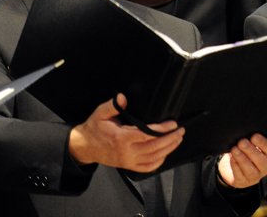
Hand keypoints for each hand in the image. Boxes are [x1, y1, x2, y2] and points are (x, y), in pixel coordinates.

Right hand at [68, 94, 182, 172]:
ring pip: (153, 158)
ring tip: (178, 139)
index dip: (162, 130)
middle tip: (181, 131)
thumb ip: (112, 105)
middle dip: (170, 139)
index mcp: (121, 138)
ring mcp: (128, 161)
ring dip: (168, 149)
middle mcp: (126, 151)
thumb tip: (122, 97)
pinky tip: (166, 153)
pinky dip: (158, 162)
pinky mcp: (128, 166)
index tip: (173, 124)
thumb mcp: (100, 114)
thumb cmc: (94, 129)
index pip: (147, 134)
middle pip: (154, 147)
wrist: (85, 147)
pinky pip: (146, 167)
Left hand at [216, 133, 266, 188]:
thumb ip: (252, 141)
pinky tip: (232, 158)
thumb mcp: (251, 145)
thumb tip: (247, 132)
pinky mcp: (243, 182)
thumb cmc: (246, 152)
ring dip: (242, 158)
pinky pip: (240, 175)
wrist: (233, 167)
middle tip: (242, 142)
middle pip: (260, 160)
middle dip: (250, 150)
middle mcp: (265, 168)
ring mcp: (255, 177)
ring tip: (234, 149)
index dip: (263, 143)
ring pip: (250, 169)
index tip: (254, 136)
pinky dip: (235, 166)